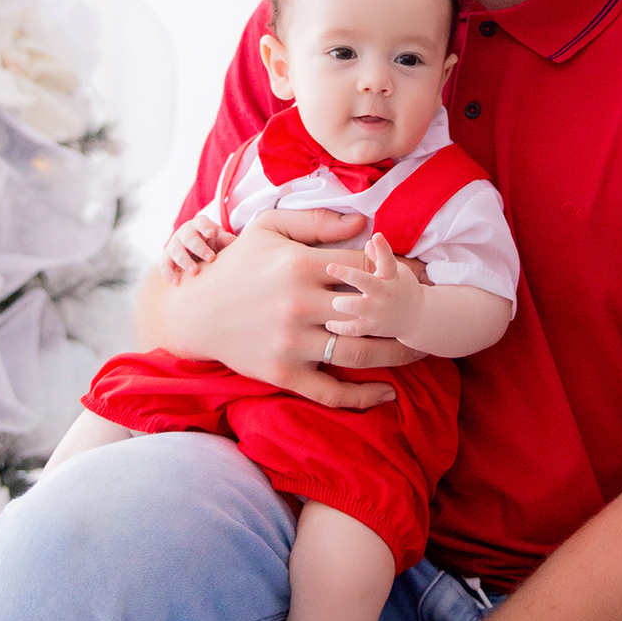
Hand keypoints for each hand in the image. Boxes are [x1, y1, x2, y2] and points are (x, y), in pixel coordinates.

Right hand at [135, 208, 427, 409]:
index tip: (421, 276)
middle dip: (406, 314)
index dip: (400, 270)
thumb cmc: (235, 264)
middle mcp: (300, 304)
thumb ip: (317, 222)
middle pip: (373, 311)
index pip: (367, 267)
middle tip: (428, 314)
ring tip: (417, 351)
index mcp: (300, 264)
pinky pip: (332, 392)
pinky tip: (388, 394)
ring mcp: (292, 343)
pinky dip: (364, 399)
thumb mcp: (268, 228)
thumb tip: (364, 224)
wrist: (193, 312)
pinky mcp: (284, 374)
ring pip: (361, 353)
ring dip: (397, 356)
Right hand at [158, 213, 228, 283]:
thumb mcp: (218, 238)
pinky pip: (164, 265)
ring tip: (195, 272)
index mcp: (198, 225)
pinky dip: (169, 273)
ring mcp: (173, 246)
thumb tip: (233, 240)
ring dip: (185, 261)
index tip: (210, 233)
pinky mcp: (166, 259)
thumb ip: (224, 239)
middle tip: (211, 258)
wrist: (197, 251)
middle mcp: (184, 234)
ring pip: (176, 251)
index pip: (200, 222)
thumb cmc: (211, 242)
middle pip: (189, 238)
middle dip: (199, 248)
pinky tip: (176, 282)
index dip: (204, 227)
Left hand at [325, 233, 422, 343]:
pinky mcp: (375, 327)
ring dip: (346, 305)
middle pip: (369, 283)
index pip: (388, 260)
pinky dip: (342, 328)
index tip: (376, 236)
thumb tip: (368, 241)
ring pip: (361, 308)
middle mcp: (386, 293)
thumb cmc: (400, 286)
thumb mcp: (394, 270)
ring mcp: (380, 312)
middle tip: (330, 267)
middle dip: (350, 275)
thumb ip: (378, 256)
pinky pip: (356, 329)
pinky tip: (328, 323)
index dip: (383, 248)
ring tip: (335, 302)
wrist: (417, 317)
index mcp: (391, 276)